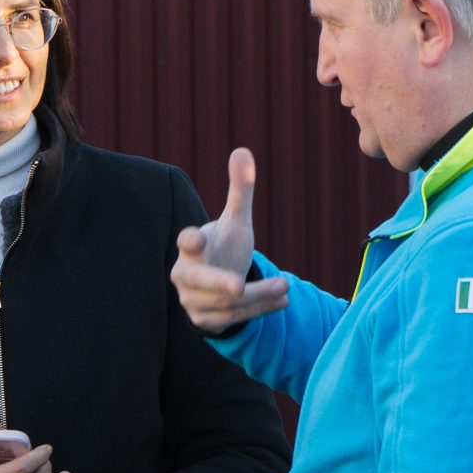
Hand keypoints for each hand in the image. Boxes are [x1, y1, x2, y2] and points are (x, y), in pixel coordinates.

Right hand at [171, 147, 288, 333]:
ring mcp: (193, 301)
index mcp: (189, 248)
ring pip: (225, 303)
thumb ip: (239, 190)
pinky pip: (234, 319)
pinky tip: (282, 302)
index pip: (186, 242)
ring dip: (257, 296)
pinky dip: (260, 310)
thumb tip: (243, 151)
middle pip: (200, 281)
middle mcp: (186, 276)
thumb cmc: (224, 247)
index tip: (197, 240)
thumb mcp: (236, 221)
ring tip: (286, 286)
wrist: (217, 286)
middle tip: (239, 286)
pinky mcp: (206, 322)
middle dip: (220, 284)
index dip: (191, 241)